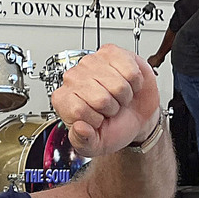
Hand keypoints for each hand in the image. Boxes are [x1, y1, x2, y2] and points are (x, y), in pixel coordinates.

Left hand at [50, 45, 161, 159]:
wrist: (135, 116)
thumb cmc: (113, 127)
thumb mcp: (95, 145)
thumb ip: (82, 142)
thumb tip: (79, 128)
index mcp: (64, 100)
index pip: (79, 110)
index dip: (95, 119)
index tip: (97, 120)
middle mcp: (74, 78)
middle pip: (100, 98)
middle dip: (112, 108)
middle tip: (110, 108)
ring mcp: (91, 62)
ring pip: (117, 84)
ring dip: (124, 95)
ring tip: (118, 96)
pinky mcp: (111, 53)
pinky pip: (130, 71)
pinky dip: (135, 82)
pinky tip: (127, 83)